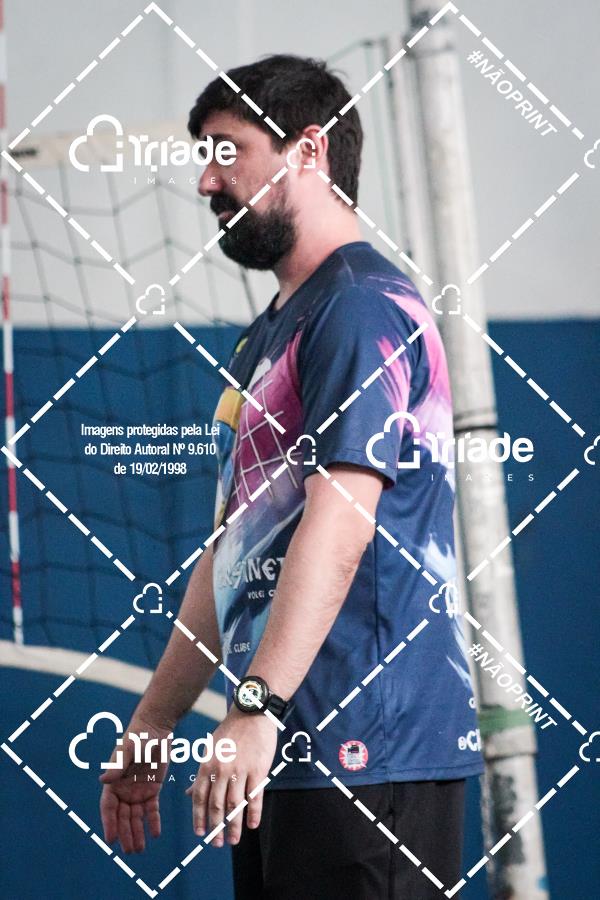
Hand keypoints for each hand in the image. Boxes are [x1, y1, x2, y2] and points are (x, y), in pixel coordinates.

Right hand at [99, 717, 170, 852]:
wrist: (156, 728)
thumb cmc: (137, 736)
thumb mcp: (127, 749)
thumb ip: (117, 765)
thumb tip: (103, 779)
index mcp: (113, 782)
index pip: (108, 808)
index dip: (109, 824)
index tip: (110, 840)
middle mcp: (124, 790)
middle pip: (123, 817)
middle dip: (125, 834)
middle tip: (130, 851)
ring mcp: (138, 791)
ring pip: (136, 817)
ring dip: (137, 832)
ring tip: (140, 849)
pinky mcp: (153, 789)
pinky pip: (152, 809)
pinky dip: (153, 821)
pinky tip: (156, 833)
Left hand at [186, 708, 277, 847]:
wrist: (252, 712)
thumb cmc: (230, 732)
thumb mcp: (210, 750)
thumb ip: (201, 774)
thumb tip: (187, 794)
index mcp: (207, 765)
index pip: (199, 797)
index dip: (199, 817)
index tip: (200, 834)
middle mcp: (221, 770)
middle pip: (216, 805)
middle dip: (215, 828)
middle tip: (216, 844)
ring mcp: (240, 770)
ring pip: (235, 805)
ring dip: (234, 826)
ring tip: (234, 841)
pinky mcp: (258, 769)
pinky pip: (255, 796)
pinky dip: (253, 813)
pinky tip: (253, 825)